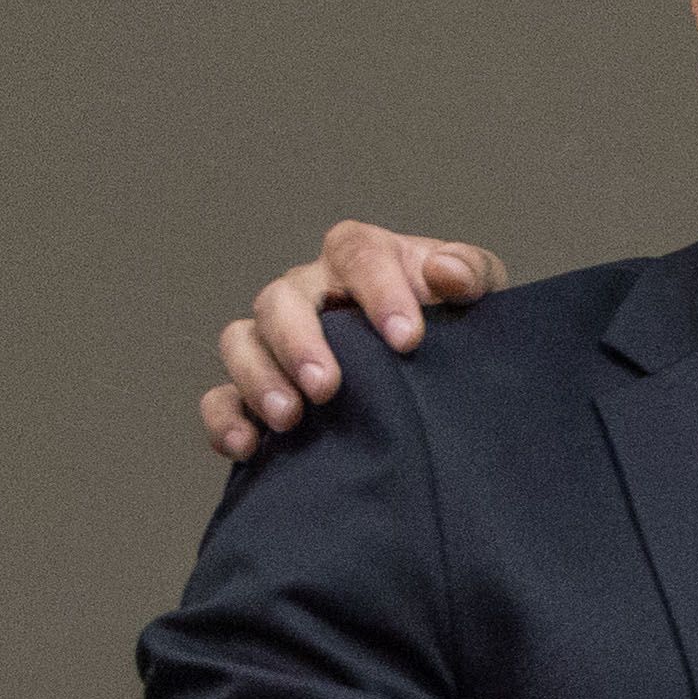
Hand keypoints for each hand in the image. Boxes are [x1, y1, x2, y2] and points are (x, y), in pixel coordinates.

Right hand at [199, 221, 510, 456]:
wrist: (446, 370)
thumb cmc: (456, 321)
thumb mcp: (477, 293)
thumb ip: (469, 274)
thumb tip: (445, 273)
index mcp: (363, 258)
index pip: (356, 254)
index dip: (378, 290)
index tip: (407, 339)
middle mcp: (310, 291)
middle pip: (282, 297)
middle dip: (300, 342)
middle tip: (328, 387)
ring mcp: (278, 339)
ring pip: (241, 340)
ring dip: (258, 377)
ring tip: (290, 418)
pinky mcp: (258, 389)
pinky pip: (220, 396)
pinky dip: (225, 418)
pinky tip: (248, 445)